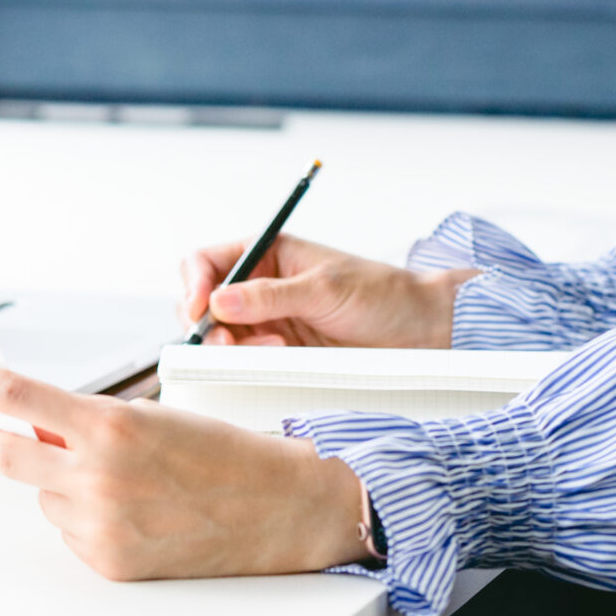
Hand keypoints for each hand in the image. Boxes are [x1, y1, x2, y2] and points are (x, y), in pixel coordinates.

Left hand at [0, 360, 371, 579]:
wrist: (280, 510)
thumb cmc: (227, 455)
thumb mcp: (154, 415)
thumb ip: (89, 422)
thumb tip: (39, 428)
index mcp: (112, 427)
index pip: (18, 398)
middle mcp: (99, 478)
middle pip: (8, 454)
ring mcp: (101, 526)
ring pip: (43, 495)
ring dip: (60, 481)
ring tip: (122, 476)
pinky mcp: (108, 562)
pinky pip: (68, 531)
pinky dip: (84, 516)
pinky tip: (131, 508)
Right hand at [179, 233, 476, 348]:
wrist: (420, 331)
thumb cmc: (382, 295)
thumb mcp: (325, 288)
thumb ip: (271, 295)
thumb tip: (220, 299)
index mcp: (269, 253)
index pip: (209, 262)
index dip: (195, 284)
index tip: (199, 309)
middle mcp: (262, 286)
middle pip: (206, 303)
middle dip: (209, 323)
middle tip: (227, 341)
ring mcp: (270, 321)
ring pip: (222, 336)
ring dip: (232, 346)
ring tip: (269, 347)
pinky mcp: (281, 353)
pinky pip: (246, 359)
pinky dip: (249, 362)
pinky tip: (276, 357)